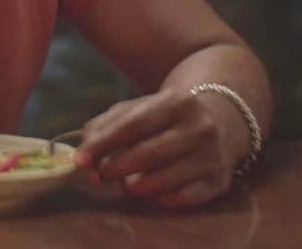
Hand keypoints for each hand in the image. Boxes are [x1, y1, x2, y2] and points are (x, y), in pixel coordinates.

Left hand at [74, 87, 244, 207]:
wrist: (220, 121)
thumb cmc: (163, 118)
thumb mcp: (135, 110)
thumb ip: (105, 126)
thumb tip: (85, 154)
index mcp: (176, 101)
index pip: (132, 125)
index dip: (102, 145)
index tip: (81, 161)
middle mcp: (200, 126)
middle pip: (148, 154)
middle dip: (115, 168)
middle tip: (98, 176)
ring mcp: (213, 155)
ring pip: (164, 179)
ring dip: (135, 186)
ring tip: (124, 184)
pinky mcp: (219, 180)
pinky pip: (183, 198)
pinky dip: (160, 198)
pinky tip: (151, 192)